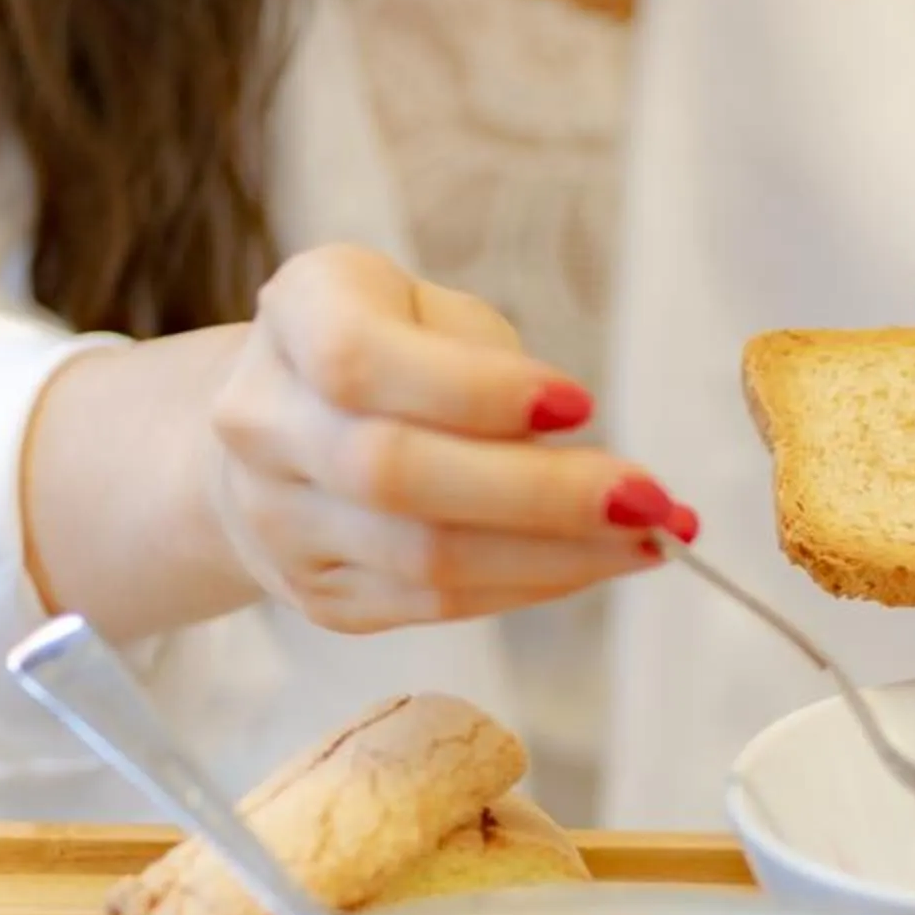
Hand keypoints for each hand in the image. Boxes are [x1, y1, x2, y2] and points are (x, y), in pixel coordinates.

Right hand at [206, 246, 694, 633]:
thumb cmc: (387, 347)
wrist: (276, 428)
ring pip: (423, 559)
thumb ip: (487, 364)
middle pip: (396, 476)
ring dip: (556, 556)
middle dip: (541, 495)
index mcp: (296, 316)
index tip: (582, 404)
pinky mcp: (320, 596)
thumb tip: (581, 454)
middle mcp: (264, 423)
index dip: (474, 390)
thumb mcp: (429, 309)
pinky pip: (434, 605)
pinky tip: (597, 563)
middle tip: (649, 499)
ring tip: (649, 540)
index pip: (361, 361)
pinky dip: (531, 585)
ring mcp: (282, 523)